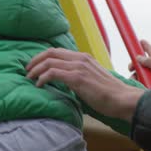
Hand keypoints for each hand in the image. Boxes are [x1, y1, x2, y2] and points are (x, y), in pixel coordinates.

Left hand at [26, 48, 144, 121]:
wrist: (123, 99)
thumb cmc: (109, 93)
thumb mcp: (92, 78)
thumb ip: (79, 74)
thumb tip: (64, 79)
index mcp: (83, 57)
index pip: (57, 51)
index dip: (42, 57)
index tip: (34, 65)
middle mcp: (80, 58)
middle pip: (50, 53)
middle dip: (35, 60)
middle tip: (27, 70)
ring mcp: (78, 67)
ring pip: (49, 61)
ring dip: (36, 70)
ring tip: (30, 78)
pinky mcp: (77, 77)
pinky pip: (53, 73)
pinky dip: (42, 78)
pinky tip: (39, 85)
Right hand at [129, 40, 150, 89]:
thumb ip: (149, 61)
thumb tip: (138, 57)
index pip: (149, 48)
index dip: (143, 44)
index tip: (137, 41)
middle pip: (139, 60)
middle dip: (133, 63)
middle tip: (131, 68)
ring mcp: (149, 73)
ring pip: (137, 70)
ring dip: (134, 74)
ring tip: (135, 78)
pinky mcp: (147, 80)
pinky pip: (138, 78)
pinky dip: (136, 80)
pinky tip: (137, 83)